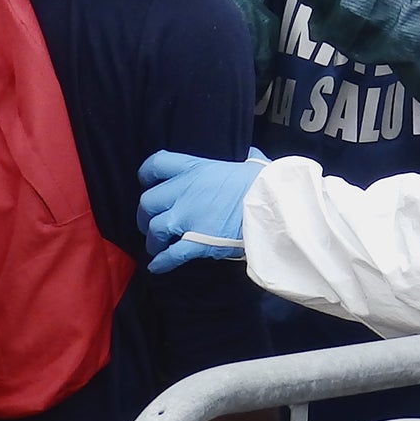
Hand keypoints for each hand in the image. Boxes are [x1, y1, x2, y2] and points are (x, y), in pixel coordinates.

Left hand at [136, 149, 267, 273]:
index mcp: (195, 168)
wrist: (274, 208)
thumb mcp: (250, 163)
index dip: (146, 175)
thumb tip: (250, 154)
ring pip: (154, 229)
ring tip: (156, 246)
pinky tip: (156, 267)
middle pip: (148, 202)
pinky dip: (161, 262)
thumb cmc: (265, 184)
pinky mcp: (196, 242)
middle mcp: (184, 191)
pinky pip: (170, 254)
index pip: (156, 164)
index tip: (147, 183)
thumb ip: (243, 158)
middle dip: (145, 215)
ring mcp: (187, 218)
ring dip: (152, 240)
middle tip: (150, 223)